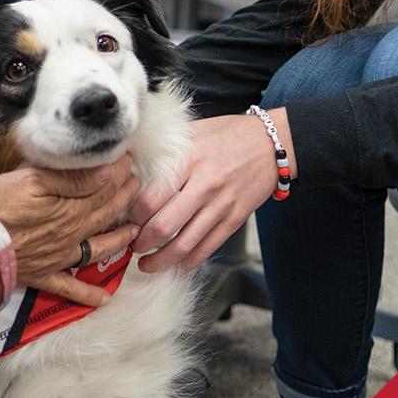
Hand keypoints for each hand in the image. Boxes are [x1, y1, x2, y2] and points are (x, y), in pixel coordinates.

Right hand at [0, 155, 140, 306]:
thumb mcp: (32, 179)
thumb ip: (72, 178)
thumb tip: (106, 172)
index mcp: (70, 208)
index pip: (102, 188)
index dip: (116, 174)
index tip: (127, 162)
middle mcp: (71, 234)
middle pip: (104, 214)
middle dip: (122, 199)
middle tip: (136, 187)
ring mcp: (59, 257)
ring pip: (97, 248)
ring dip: (118, 240)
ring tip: (134, 233)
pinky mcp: (42, 275)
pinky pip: (70, 287)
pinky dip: (87, 294)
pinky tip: (104, 299)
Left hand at [128, 109, 290, 272]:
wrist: (272, 144)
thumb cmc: (228, 134)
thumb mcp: (193, 132)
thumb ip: (167, 151)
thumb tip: (132, 165)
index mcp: (188, 162)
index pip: (151, 199)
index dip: (133, 216)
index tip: (125, 220)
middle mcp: (204, 186)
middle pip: (164, 227)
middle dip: (141, 243)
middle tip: (132, 246)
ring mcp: (221, 206)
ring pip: (185, 245)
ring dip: (161, 260)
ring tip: (148, 264)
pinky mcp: (235, 219)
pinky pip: (208, 248)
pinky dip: (189, 261)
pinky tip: (177, 264)